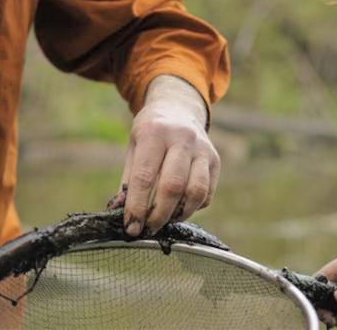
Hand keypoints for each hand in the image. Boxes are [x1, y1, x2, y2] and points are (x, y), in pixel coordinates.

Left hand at [112, 75, 218, 235]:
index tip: (131, 227)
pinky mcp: (215, 160)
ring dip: (179, 214)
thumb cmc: (151, 132)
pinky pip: (207, 194)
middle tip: (148, 229)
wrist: (178, 108)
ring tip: (165, 220)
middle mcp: (182, 138)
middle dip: (159, 215)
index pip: (145, 177)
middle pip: (173, 186)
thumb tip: (120, 212)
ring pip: (196, 192)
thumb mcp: (134, 146)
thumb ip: (129, 179)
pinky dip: (193, 208)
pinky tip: (179, 207)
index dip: (137, 206)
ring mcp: (202, 149)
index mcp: (155, 132)